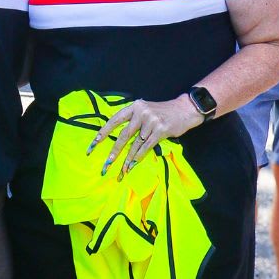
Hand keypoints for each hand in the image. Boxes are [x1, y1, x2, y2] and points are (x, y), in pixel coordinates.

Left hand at [87, 96, 202, 178]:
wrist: (185, 109)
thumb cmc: (163, 113)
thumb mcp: (145, 110)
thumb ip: (133, 120)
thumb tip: (118, 136)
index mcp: (134, 106)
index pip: (114, 120)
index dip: (103, 132)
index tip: (93, 144)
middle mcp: (141, 112)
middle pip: (123, 135)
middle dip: (113, 152)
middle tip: (106, 164)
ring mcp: (151, 121)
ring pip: (135, 144)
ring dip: (127, 160)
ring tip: (121, 171)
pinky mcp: (160, 130)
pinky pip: (146, 147)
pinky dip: (138, 158)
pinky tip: (132, 165)